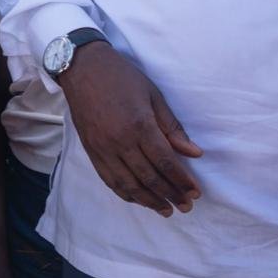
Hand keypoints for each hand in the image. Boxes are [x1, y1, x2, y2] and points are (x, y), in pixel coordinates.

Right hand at [59, 41, 201, 215]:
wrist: (82, 68)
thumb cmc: (121, 77)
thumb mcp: (153, 95)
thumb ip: (172, 127)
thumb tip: (194, 153)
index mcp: (139, 124)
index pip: (165, 161)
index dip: (182, 180)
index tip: (195, 192)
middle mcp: (120, 141)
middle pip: (149, 177)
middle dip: (170, 194)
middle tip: (186, 206)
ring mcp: (103, 148)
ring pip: (129, 184)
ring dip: (149, 201)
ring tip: (166, 210)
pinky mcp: (91, 151)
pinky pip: (109, 180)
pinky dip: (126, 193)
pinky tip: (139, 199)